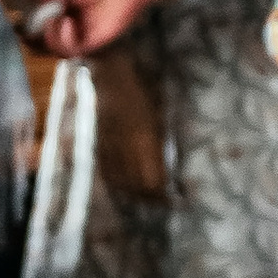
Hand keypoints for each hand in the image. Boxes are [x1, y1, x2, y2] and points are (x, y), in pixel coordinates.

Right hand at [35, 0, 174, 56]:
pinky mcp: (96, 42)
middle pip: (49, 46)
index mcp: (66, 15)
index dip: (31, 32)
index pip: (44, 30)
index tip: (19, 26)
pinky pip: (75, 49)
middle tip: (29, 33)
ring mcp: (84, 37)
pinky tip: (67, 23)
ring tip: (55, 21)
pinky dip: (66, 39)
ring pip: (59, 51)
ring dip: (52, 38)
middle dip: (36, 42)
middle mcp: (73, 29)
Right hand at [89, 50, 167, 201]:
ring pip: (121, 181)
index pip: (154, 180)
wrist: (111, 73)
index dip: (165, 195)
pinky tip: (125, 188)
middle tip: (166, 203)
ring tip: (148, 200)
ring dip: (136, 194)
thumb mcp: (160, 114)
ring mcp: (110, 145)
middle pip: (138, 185)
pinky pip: (107, 170)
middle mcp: (126, 147)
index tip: (178, 200)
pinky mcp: (100, 141)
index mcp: (144, 139)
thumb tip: (167, 168)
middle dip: (153, 199)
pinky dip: (117, 183)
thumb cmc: (143, 88)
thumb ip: (160, 142)